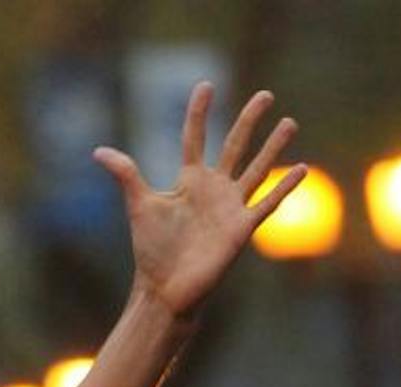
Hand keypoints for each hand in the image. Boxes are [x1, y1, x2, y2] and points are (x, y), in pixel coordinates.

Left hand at [94, 83, 305, 321]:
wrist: (165, 287)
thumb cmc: (152, 249)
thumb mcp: (139, 205)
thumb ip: (127, 175)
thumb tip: (98, 151)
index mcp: (189, 180)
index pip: (195, 138)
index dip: (199, 113)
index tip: (206, 86)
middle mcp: (213, 189)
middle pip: (234, 146)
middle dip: (248, 120)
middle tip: (265, 94)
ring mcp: (230, 206)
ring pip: (257, 169)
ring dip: (274, 146)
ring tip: (289, 121)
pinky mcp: (242, 227)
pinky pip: (267, 203)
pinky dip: (284, 187)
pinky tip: (302, 168)